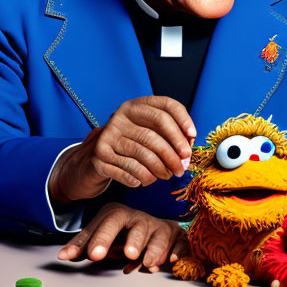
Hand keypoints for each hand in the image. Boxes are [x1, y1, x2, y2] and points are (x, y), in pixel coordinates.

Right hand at [48, 96, 195, 203]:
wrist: (94, 160)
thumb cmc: (129, 145)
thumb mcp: (146, 132)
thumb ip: (167, 134)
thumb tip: (188, 145)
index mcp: (135, 106)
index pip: (164, 106)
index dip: (182, 120)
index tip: (192, 136)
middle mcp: (120, 117)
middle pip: (153, 135)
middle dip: (173, 154)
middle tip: (181, 168)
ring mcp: (108, 136)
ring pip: (142, 154)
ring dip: (159, 169)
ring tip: (166, 176)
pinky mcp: (100, 156)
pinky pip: (129, 170)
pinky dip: (141, 178)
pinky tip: (144, 180)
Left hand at [57, 203, 187, 271]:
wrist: (152, 228)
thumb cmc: (120, 234)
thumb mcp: (100, 235)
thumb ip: (82, 245)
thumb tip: (61, 257)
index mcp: (119, 215)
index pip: (110, 223)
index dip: (102, 238)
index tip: (94, 256)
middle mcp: (140, 218)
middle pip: (138, 226)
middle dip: (134, 240)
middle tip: (129, 254)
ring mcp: (160, 227)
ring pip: (160, 235)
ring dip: (155, 250)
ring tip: (149, 264)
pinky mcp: (177, 237)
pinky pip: (180, 242)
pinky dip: (178, 251)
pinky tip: (172, 260)